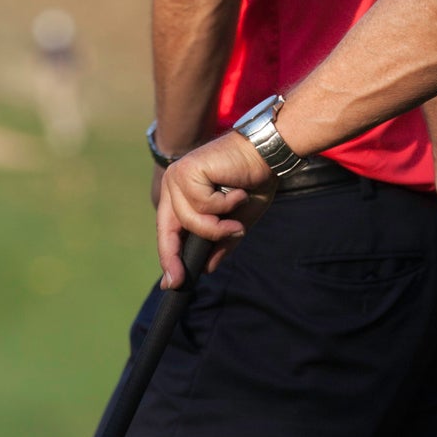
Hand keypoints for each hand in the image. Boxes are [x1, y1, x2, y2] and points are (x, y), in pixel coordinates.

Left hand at [155, 129, 272, 285]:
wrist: (267, 154)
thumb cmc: (252, 182)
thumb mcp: (236, 221)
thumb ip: (220, 242)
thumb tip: (205, 268)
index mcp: (181, 194)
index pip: (168, 230)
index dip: (168, 257)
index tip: (171, 283)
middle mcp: (174, 183)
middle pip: (170, 228)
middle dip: (177, 254)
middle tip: (182, 278)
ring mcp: (179, 175)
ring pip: (189, 220)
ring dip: (217, 227)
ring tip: (237, 221)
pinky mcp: (189, 170)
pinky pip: (203, 205)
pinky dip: (225, 205)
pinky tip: (237, 192)